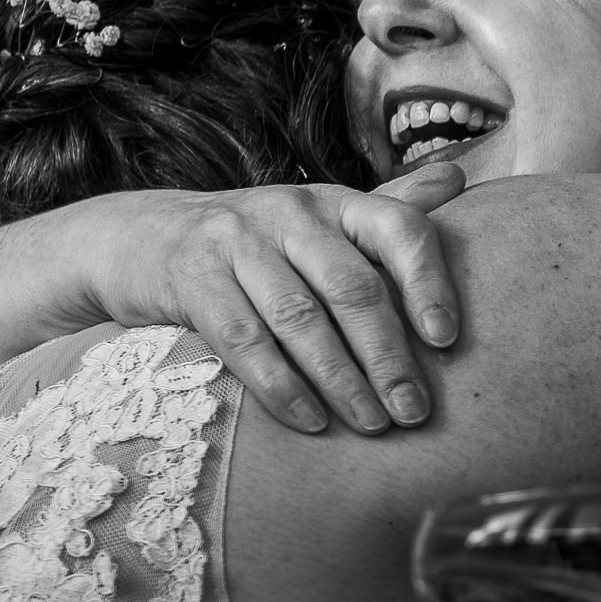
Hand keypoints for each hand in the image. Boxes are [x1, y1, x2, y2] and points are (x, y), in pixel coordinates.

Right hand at [90, 162, 464, 433]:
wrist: (139, 238)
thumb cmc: (254, 242)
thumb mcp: (319, 219)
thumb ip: (387, 207)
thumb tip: (461, 176)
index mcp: (333, 201)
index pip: (397, 229)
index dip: (428, 283)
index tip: (448, 341)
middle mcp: (289, 210)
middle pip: (351, 286)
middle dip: (388, 355)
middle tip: (414, 411)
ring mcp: (236, 240)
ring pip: (300, 317)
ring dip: (340, 379)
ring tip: (371, 424)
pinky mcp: (191, 276)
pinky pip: (242, 338)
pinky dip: (279, 386)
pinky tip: (309, 422)